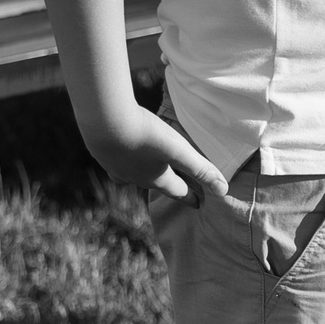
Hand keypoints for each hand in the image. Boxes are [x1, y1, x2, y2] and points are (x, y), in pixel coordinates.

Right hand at [87, 105, 228, 204]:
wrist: (104, 120)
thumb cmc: (146, 136)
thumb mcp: (180, 151)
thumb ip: (202, 169)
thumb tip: (223, 191)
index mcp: (156, 179)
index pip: (178, 192)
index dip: (190, 196)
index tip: (198, 203)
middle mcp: (134, 178)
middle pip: (155, 184)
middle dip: (167, 185)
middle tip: (175, 185)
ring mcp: (115, 166)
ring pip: (131, 175)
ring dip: (142, 174)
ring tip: (147, 171)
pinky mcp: (101, 151)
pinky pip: (116, 161)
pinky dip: (124, 160)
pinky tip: (123, 151)